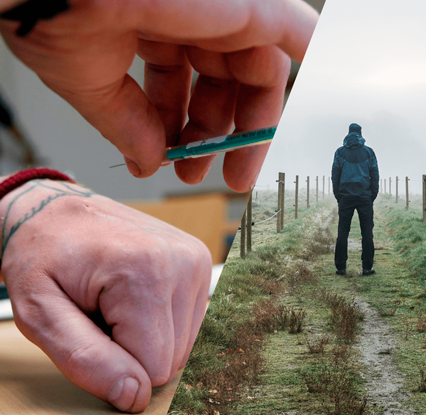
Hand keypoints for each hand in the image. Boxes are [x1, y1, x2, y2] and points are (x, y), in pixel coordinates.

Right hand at [0, 0, 318, 190]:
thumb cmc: (56, 8)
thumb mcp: (92, 82)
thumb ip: (128, 123)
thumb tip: (146, 161)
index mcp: (152, 21)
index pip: (180, 79)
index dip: (177, 126)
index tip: (167, 161)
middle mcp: (191, 11)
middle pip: (222, 82)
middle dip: (211, 134)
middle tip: (199, 173)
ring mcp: (224, 5)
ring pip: (256, 74)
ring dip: (248, 129)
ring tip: (233, 174)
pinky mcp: (253, 3)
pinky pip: (299, 34)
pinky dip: (316, 58)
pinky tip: (323, 84)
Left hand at [0, 179, 211, 411]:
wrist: (58, 212)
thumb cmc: (44, 256)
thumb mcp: (42, 314)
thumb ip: (86, 360)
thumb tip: (136, 396)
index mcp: (146, 272)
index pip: (154, 368)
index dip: (115, 362)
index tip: (92, 328)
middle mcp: (183, 262)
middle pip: (173, 357)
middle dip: (133, 348)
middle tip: (102, 313)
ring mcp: (196, 259)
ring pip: (185, 343)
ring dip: (148, 334)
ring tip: (118, 301)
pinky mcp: (199, 261)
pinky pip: (189, 322)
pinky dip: (162, 320)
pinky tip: (139, 295)